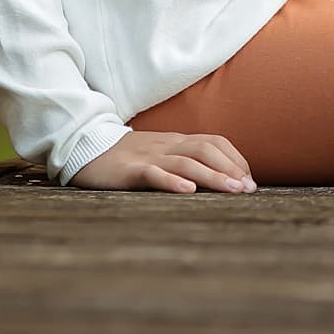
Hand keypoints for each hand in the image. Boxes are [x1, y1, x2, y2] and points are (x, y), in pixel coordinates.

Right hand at [69, 129, 257, 192]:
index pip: (214, 142)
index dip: (235, 159)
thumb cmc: (127, 157)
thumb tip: (218, 179)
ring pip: (186, 162)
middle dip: (230, 169)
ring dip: (212, 177)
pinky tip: (187, 192)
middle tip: (248, 190)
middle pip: (206, 150)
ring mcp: (148, 156)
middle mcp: (166, 146)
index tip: (250, 180)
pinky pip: (153, 174)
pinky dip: (172, 182)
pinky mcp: (129, 170)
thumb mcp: (160, 154)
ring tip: (231, 190)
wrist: (84, 147)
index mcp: (176, 141)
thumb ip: (184, 161)